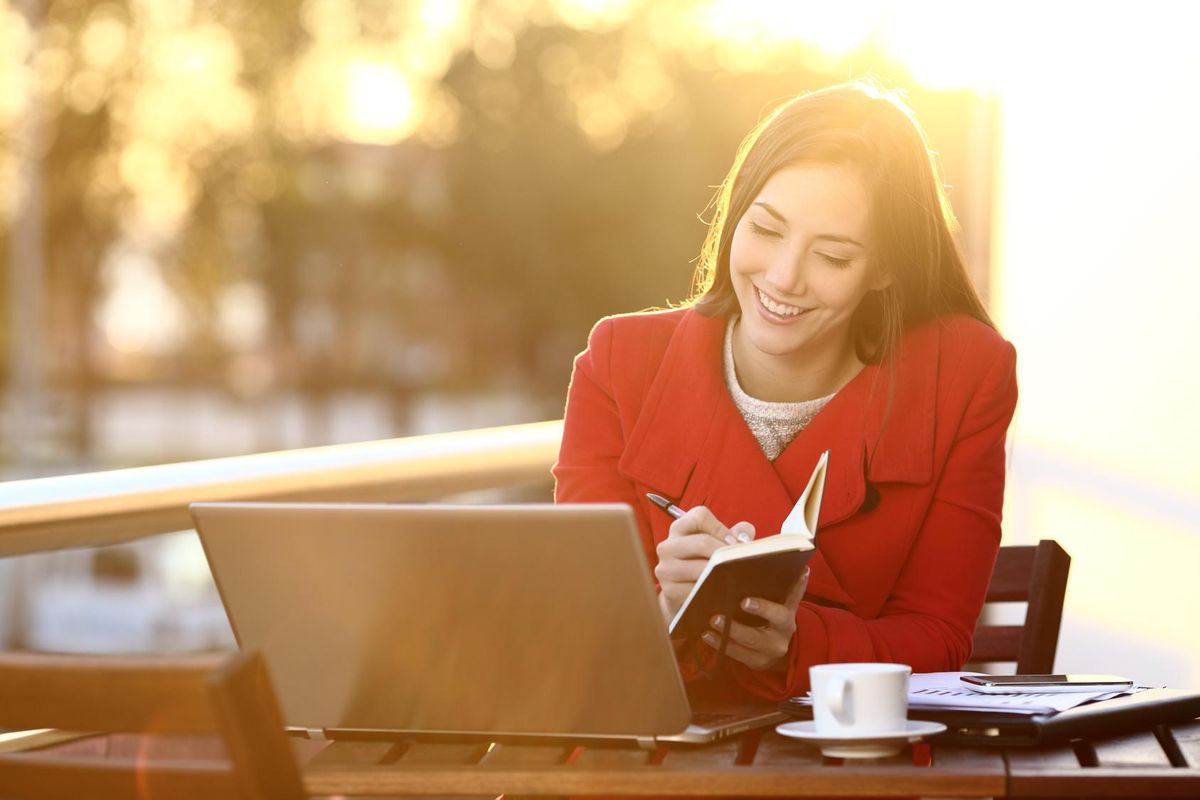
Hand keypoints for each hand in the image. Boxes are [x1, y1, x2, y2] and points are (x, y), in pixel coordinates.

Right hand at [654, 506, 753, 622]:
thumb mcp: (716, 543)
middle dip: (726, 553)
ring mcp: (666, 568)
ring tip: (735, 576)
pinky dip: (713, 590)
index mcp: (679, 528)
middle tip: (741, 562)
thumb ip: (733, 534)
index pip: (700, 516)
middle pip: (702, 542)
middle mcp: (668, 545)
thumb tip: (746, 532)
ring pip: (700, 568)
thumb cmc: (703, 562)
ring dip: (721, 573)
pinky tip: (722, 591)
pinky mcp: (669, 590)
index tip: (734, 543)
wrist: (683, 592)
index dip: (722, 529)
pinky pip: (697, 590)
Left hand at [701, 566, 809, 671]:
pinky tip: (707, 634)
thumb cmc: (772, 619)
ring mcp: (769, 649)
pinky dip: (720, 644)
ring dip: (732, 629)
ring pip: (751, 640)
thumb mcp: (781, 605)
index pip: (792, 600)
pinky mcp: (755, 661)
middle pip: (775, 621)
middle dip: (760, 609)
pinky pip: (737, 653)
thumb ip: (786, 588)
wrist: (775, 651)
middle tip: (743, 601)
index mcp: (788, 614)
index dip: (793, 587)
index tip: (792, 574)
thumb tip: (798, 566)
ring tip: (714, 619)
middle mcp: (783, 633)